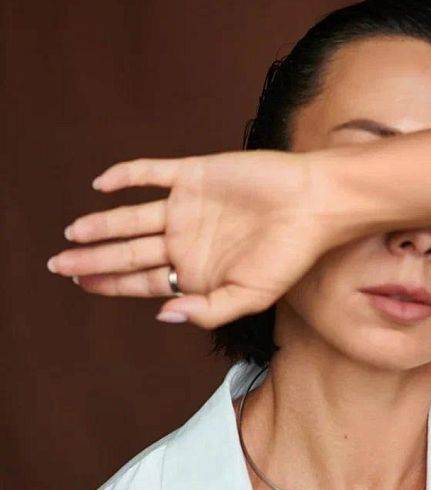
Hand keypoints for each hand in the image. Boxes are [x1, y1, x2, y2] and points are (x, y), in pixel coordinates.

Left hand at [47, 149, 328, 327]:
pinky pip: (153, 173)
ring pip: (133, 216)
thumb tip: (162, 316)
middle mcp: (186, 240)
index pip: (142, 281)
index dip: (110, 284)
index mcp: (196, 271)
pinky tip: (101, 185)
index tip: (80, 285)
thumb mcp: (250, 296)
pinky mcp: (195, 175)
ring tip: (72, 232)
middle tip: (57, 264)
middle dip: (93, 258)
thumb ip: (207, 311)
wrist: (314, 204)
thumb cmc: (289, 255)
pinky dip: (126, 176)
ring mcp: (188, 207)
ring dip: (102, 224)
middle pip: (129, 251)